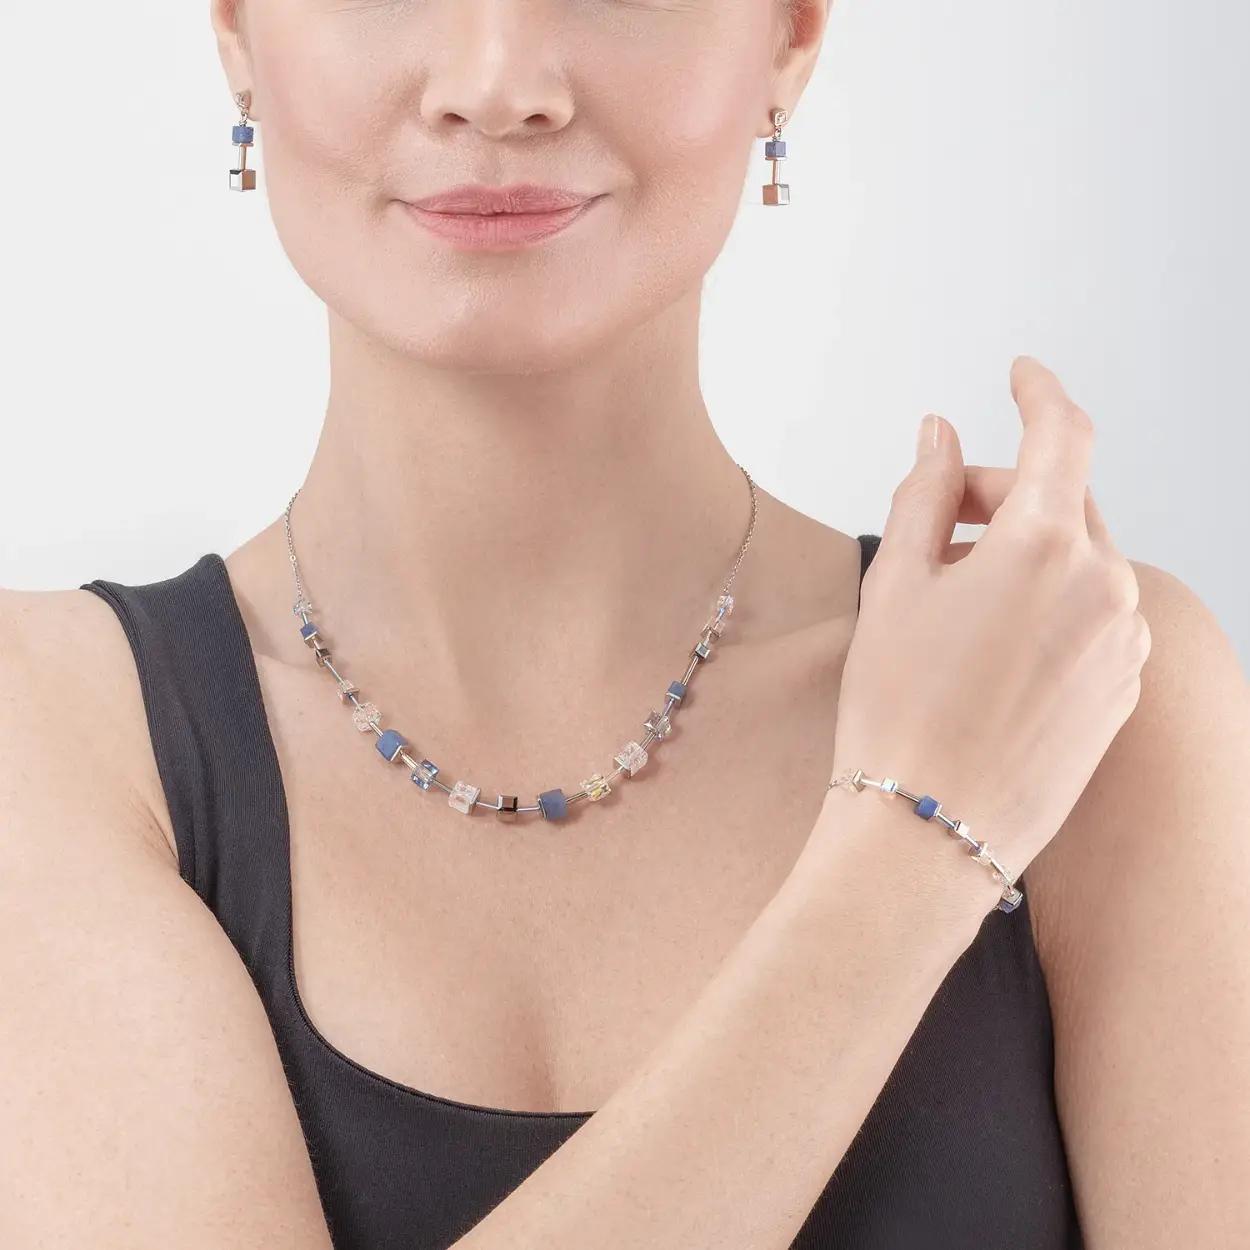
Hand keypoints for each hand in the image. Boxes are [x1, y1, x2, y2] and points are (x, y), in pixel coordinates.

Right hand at [819, 356, 1151, 892]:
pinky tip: (993, 647)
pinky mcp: (1125, 689)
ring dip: (1026, 554)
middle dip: (1003, 496)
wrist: (927, 829)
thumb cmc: (898, 709)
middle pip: (1064, 501)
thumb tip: (941, 435)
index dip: (1039, 393)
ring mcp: (1125, 641)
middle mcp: (1105, 586)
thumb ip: (925, 493)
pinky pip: (1096, 615)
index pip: (1062, 436)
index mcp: (1044, 548)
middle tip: (938, 523)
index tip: (1019, 376)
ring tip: (956, 600)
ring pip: (1082, 560)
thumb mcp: (894, 585)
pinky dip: (1051, 604)